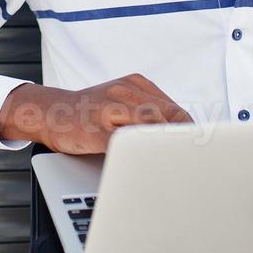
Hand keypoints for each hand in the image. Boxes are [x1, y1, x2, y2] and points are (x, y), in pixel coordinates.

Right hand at [0, 73, 193, 154]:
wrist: (47, 114)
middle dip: (186, 141)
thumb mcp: (120, 105)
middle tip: (200, 164)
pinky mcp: (98, 126)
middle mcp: (126, 90)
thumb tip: (183, 138)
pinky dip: (142, 153)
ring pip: (151, 126)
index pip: (175, 109)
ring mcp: (111, 107)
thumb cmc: (87, 115)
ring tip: (182, 167)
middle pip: (169, 116)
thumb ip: (147, 115)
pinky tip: (151, 166)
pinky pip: (126, 141)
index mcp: (136, 84)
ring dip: (168, 147)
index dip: (192, 133)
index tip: (205, 151)